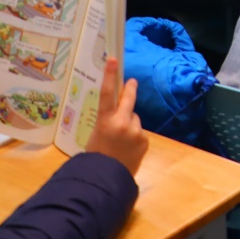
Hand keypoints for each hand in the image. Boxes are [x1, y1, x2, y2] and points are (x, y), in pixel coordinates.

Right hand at [85, 57, 147, 176]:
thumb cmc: (95, 157)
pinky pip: (139, 133)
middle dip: (130, 90)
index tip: (113, 60)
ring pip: (134, 120)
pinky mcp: (144, 140)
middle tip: (132, 82)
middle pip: (128, 99)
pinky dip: (135, 138)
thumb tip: (118, 116)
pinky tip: (128, 150)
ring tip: (120, 142)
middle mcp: (122, 122)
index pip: (106, 94)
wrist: (106, 179)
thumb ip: (107, 123)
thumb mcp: (95, 136)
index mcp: (104, 121)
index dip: (109, 75)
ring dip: (130, 125)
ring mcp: (135, 131)